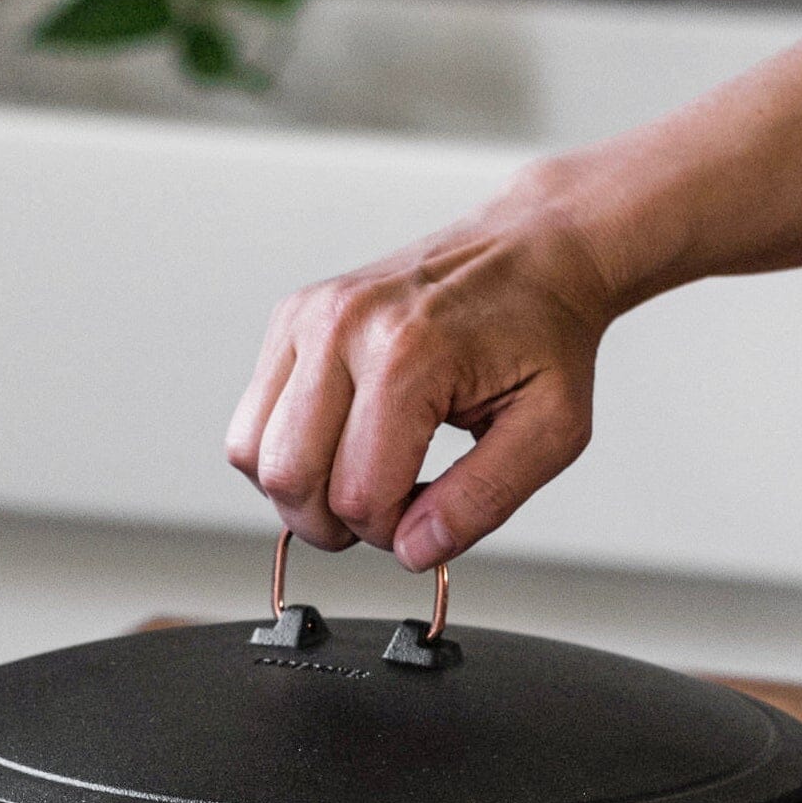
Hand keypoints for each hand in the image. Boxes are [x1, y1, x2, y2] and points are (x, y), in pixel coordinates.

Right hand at [226, 164, 621, 570]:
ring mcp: (308, 317)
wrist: (534, 251)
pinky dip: (286, 452)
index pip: (357, 494)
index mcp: (409, 352)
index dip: (390, 533)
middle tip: (384, 511)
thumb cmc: (543, 331)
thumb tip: (415, 551)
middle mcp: (344, 326)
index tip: (426, 517)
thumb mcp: (550, 430)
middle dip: (333, 523)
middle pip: (288, 477)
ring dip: (299, 491)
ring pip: (252, 452)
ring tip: (359, 479)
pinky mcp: (291, 319)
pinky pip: (252, 419)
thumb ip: (482, 501)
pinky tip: (340, 444)